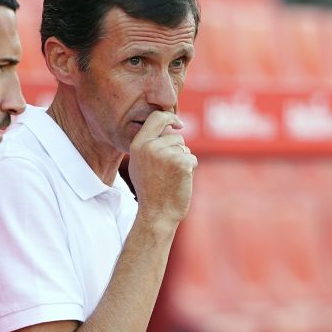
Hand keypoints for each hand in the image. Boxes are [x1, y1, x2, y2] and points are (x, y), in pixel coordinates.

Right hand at [127, 110, 196, 226]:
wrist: (156, 213)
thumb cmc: (149, 191)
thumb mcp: (139, 165)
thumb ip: (148, 145)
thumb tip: (166, 127)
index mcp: (138, 145)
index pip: (156, 117)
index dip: (170, 117)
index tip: (178, 124)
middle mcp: (150, 147)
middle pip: (175, 136)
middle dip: (177, 150)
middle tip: (167, 171)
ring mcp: (166, 155)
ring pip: (184, 148)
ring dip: (184, 161)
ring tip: (171, 177)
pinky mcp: (181, 163)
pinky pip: (192, 159)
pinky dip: (190, 169)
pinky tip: (179, 181)